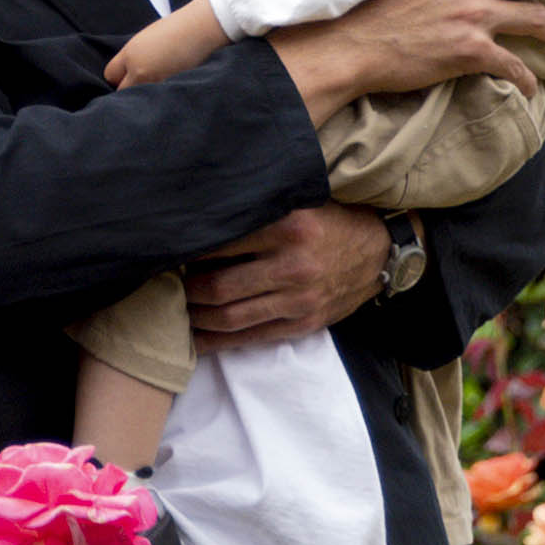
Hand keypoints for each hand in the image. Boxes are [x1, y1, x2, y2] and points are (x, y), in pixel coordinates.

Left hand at [97, 0, 228, 91]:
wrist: (203, 27)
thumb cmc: (178, 28)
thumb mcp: (147, 38)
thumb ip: (133, 56)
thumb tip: (127, 72)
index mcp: (131, 54)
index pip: (110, 75)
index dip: (119, 76)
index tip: (127, 76)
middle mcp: (140, 71)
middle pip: (122, 92)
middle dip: (130, 88)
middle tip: (143, 83)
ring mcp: (156, 83)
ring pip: (141, 98)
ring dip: (146, 94)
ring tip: (160, 84)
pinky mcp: (172, 90)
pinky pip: (159, 99)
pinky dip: (162, 96)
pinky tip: (171, 87)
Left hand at [181, 204, 386, 351]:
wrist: (380, 251)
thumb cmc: (330, 221)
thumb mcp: (298, 203)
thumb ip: (258, 210)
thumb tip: (202, 220)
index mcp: (289, 227)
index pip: (222, 243)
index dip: (189, 251)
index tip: (167, 251)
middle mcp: (293, 266)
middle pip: (219, 288)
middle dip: (185, 290)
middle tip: (164, 285)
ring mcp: (299, 300)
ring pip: (230, 317)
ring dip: (196, 318)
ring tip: (175, 310)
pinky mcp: (303, 324)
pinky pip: (250, 338)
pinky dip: (217, 341)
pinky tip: (195, 338)